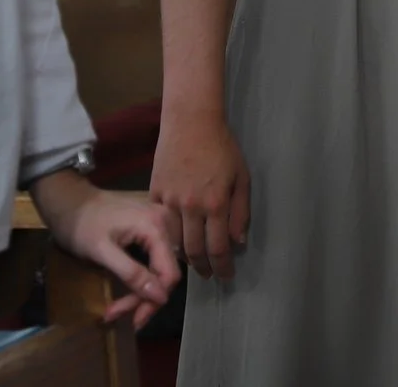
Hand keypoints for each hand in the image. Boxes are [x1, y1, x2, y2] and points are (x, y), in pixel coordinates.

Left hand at [28, 171, 182, 329]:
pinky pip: (154, 259)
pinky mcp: (152, 228)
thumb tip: (160, 297)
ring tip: (118, 308)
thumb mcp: (102, 252)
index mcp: (155, 226)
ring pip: (161, 269)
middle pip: (166, 273)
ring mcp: (160, 224)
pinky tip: (127, 291)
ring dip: (142, 292)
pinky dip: (142, 278)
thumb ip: (131, 272)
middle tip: (116, 315)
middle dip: (143, 299)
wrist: (69, 202)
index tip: (131, 321)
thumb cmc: (81, 226)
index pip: (169, 274)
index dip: (153, 301)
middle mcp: (165, 222)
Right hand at [149, 107, 251, 280]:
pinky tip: (176, 241)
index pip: (219, 248)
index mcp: (216, 204)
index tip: (226, 277)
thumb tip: (238, 242)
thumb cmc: (222, 147)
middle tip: (210, 275)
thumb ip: (241, 212)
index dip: (223, 267)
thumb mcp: (242, 177)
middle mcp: (192, 208)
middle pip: (195, 251)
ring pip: (174, 241)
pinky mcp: (155, 193)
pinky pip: (161, 223)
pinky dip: (169, 237)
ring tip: (194, 262)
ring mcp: (170, 201)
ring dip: (185, 257)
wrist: (190, 122)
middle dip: (204, 268)